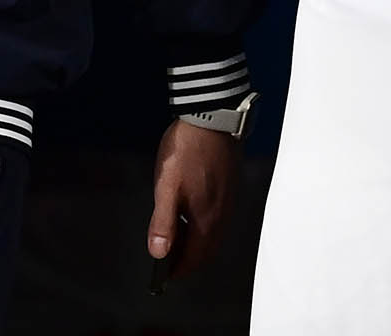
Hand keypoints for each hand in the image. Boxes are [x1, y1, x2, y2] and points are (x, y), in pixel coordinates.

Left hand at [147, 119, 240, 277]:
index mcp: (207, 218)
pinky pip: (220, 214)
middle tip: (169, 257)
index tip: (164, 275)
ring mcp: (229, 197)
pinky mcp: (231, 182)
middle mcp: (222, 212)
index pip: (195, 258)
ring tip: (177, 233)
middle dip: (189, 257)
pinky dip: (205, 222)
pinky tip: (192, 208)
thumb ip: (163, 223)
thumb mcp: (166, 187)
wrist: (212, 114)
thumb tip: (159, 253)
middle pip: (208, 248)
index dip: (179, 270)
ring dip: (198, 239)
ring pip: (215, 231)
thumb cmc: (187, 150)